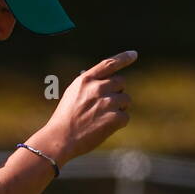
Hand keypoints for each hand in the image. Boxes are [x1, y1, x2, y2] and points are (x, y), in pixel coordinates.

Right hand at [35, 50, 136, 165]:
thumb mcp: (72, 95)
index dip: (123, 58)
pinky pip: (125, 117)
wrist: (60, 139)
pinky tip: (105, 128)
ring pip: (126, 99)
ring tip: (103, 118)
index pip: (109, 64)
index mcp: (86, 80)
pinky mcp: (114, 118)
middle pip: (121, 82)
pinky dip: (118, 123)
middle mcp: (98, 88)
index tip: (134, 54)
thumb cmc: (65, 120)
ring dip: (119, 108)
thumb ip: (89, 86)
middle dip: (117, 92)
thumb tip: (105, 82)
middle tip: (106, 105)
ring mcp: (107, 102)